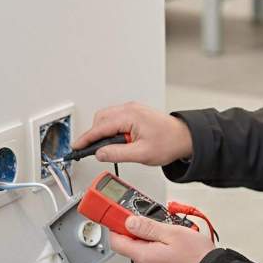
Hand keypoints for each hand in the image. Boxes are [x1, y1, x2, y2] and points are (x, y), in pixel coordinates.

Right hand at [72, 102, 192, 165]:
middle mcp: (130, 109)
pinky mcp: (136, 113)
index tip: (76, 147)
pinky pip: (116, 118)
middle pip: (101, 119)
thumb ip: (118, 153)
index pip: (100, 127)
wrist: (185, 138)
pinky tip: (117, 140)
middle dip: (94, 134)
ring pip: (107, 117)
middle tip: (92, 150)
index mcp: (131, 116)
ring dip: (103, 131)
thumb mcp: (142, 154)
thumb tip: (100, 154)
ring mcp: (133, 109)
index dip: (86, 139)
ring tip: (109, 148)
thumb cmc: (169, 143)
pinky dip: (111, 128)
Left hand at [110, 215, 214, 262]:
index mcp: (144, 257)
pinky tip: (179, 257)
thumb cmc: (198, 259)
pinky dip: (164, 261)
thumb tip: (130, 222)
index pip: (117, 241)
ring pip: (147, 258)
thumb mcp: (174, 233)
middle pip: (134, 249)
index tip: (124, 219)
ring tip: (177, 245)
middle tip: (164, 230)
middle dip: (146, 238)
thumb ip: (148, 227)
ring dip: (157, 249)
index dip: (119, 227)